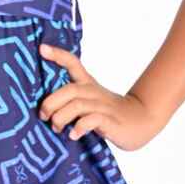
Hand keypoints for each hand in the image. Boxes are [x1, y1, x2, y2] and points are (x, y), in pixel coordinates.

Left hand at [37, 43, 165, 151]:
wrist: (142, 120)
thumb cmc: (110, 113)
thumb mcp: (90, 102)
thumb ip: (71, 101)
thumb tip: (43, 108)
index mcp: (88, 85)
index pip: (73, 64)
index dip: (58, 55)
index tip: (42, 48)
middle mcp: (94, 92)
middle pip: (69, 90)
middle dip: (51, 103)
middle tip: (44, 116)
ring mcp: (103, 106)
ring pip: (77, 105)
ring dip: (61, 118)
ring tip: (57, 128)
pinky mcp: (110, 121)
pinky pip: (92, 120)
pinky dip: (79, 127)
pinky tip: (73, 135)